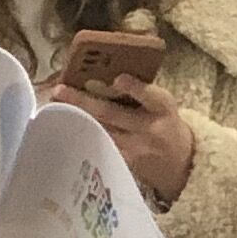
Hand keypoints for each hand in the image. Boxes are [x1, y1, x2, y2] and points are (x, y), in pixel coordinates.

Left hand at [46, 74, 195, 208]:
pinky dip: (81, 135)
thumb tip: (104, 72)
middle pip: (112, 114)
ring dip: (75, 117)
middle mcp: (148, 129)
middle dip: (83, 101)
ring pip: (99, 130)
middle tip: (59, 90)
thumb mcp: (163, 105)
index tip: (117, 78)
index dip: (134, 88)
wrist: (182, 163)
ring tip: (53, 105)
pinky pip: (99, 147)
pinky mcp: (124, 165)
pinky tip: (64, 127)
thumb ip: (141, 91)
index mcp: (163, 108)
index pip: (150, 96)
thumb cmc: (166, 124)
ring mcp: (134, 149)